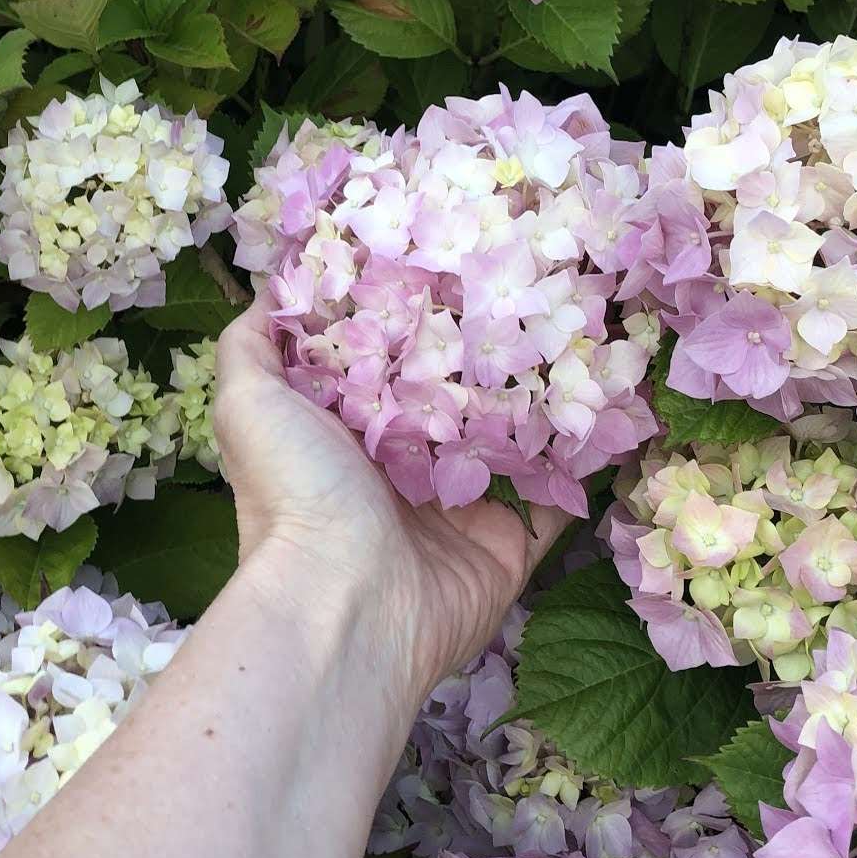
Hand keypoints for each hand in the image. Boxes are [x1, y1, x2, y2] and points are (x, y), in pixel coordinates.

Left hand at [214, 302, 569, 704]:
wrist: (348, 603)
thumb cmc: (296, 497)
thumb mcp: (249, 407)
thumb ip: (252, 346)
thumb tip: (275, 288)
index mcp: (348, 431)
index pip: (388, 359)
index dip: (414, 312)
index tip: (450, 253)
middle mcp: (405, 467)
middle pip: (456, 395)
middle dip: (486, 349)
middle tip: (529, 286)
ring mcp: (461, 507)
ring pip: (511, 439)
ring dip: (541, 397)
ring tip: (579, 332)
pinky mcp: (508, 544)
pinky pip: (555, 497)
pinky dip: (580, 461)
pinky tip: (606, 406)